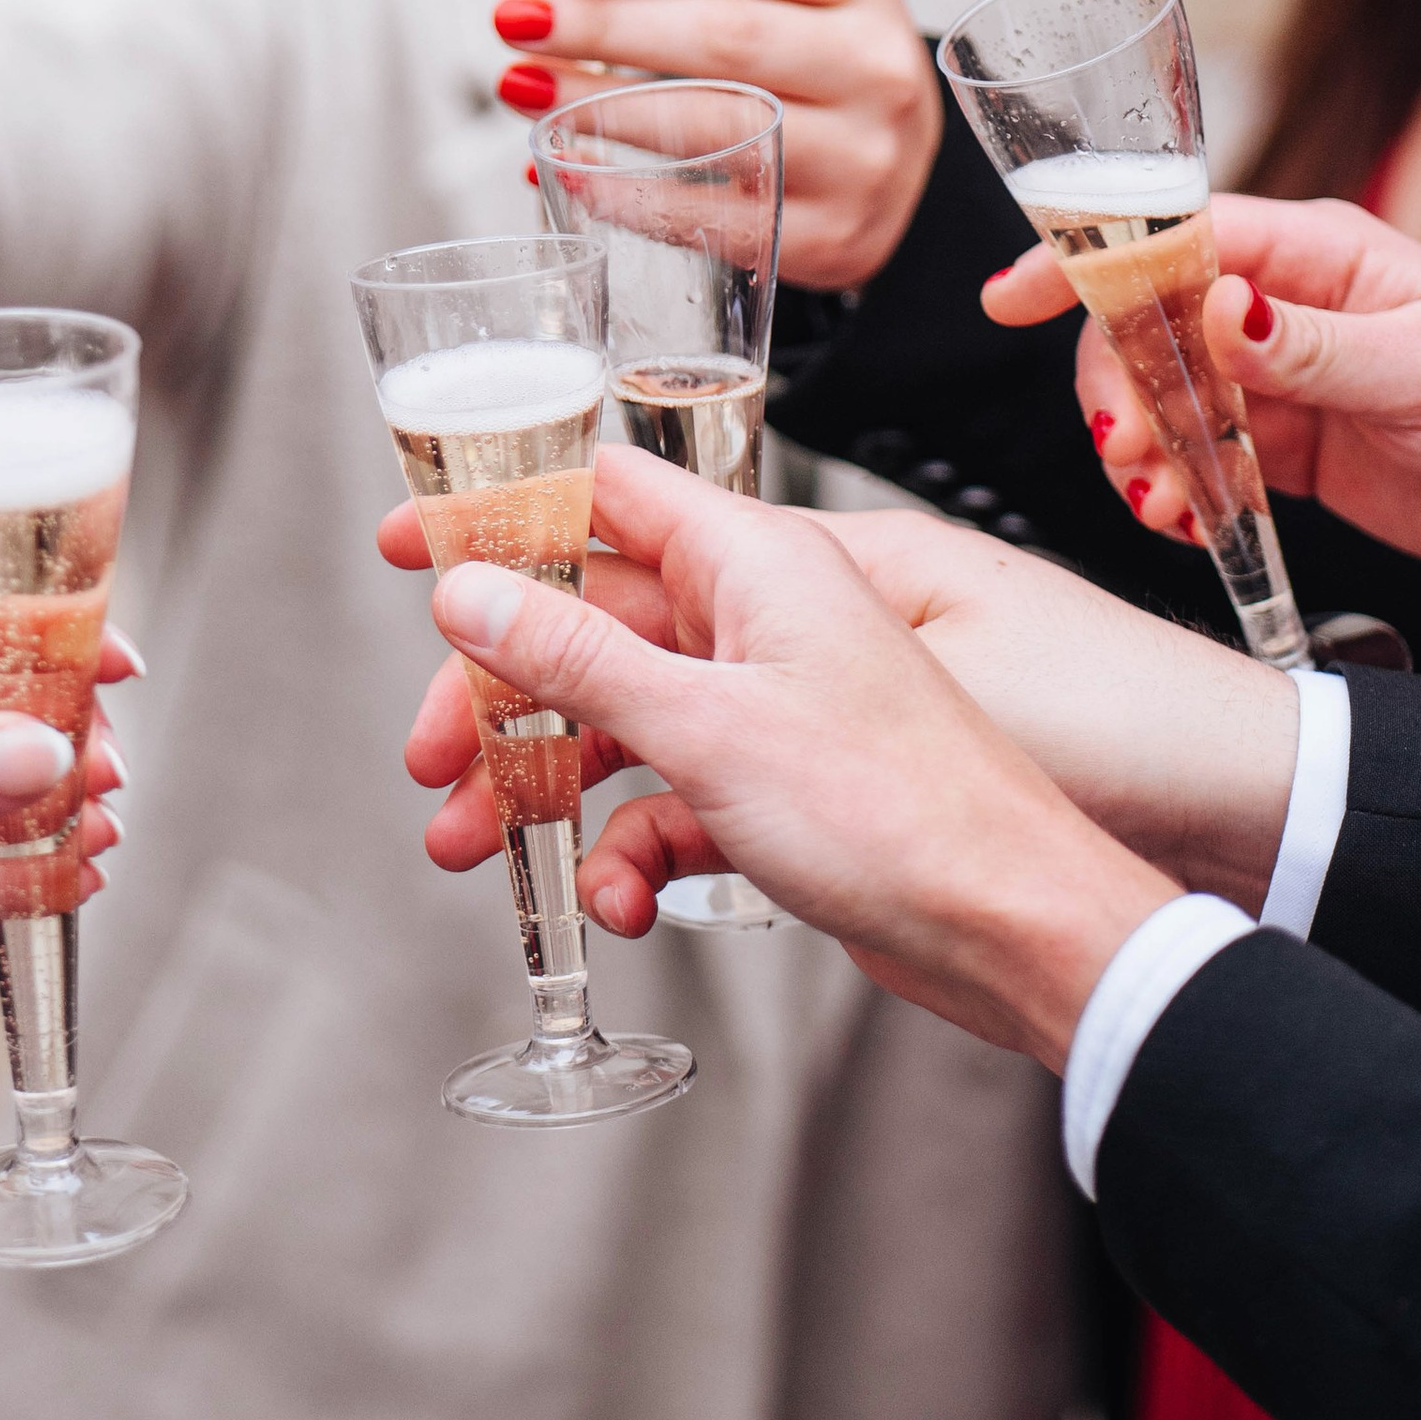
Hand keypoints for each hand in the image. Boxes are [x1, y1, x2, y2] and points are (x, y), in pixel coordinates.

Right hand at [386, 450, 1177, 1062]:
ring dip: (542, 787)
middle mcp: (760, 620)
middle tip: (430, 756)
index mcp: (755, 561)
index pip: (601, 493)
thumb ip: (577, 657)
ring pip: (617, 722)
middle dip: (496, 694)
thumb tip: (472, 591)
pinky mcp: (779, 789)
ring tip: (472, 845)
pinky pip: (669, 801)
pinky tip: (617, 903)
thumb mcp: (708, 725)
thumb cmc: (902, 809)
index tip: (407, 542)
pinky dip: (629, 851)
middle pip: (587, 624)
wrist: (1013, 926)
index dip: (498, 509)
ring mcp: (769, 705)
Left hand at [490, 0, 940, 287]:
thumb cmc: (807, 64)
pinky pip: (712, 218)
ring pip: (717, 128)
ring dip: (602, 107)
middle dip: (607, 25)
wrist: (902, 174)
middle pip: (728, 36)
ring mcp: (860, 158)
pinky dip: (626, 195)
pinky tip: (564, 168)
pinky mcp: (830, 237)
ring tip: (522, 86)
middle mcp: (873, 67)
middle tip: (517, 18)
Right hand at [988, 195, 1420, 636]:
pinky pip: (1198, 459)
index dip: (1086, 260)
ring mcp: (1282, 377)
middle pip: (1142, 321)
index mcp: (1318, 252)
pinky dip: (1175, 491)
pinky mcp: (1289, 447)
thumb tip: (1219, 303)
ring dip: (1138, 448)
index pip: (1174, 234)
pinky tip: (1187, 520)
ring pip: (1160, 396)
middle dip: (1112, 383)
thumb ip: (1312, 347)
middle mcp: (1286, 305)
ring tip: (1160, 500)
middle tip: (1128, 450)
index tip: (1014, 297)